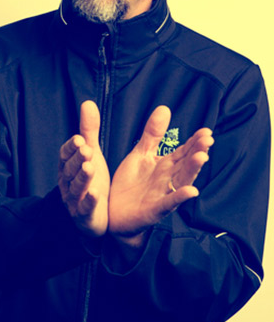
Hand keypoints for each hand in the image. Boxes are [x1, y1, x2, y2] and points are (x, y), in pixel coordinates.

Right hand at [58, 101, 109, 236]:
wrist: (95, 215)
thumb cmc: (91, 180)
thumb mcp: (91, 153)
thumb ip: (89, 130)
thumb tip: (87, 102)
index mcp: (67, 167)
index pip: (65, 156)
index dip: (71, 148)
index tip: (79, 139)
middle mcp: (67, 184)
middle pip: (69, 171)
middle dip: (76, 160)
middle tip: (87, 149)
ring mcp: (74, 201)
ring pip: (76, 189)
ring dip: (82, 178)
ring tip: (90, 167)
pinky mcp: (84, 216)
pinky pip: (85, 209)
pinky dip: (89, 202)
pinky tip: (96, 194)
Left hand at [108, 106, 212, 242]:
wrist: (114, 214)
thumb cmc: (130, 184)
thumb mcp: (141, 154)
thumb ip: (153, 134)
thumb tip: (165, 108)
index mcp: (166, 165)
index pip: (184, 151)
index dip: (195, 141)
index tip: (206, 130)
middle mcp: (168, 179)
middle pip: (186, 164)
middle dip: (197, 152)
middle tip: (208, 140)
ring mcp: (163, 194)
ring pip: (182, 181)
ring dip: (192, 170)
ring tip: (202, 158)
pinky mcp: (155, 210)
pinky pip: (169, 203)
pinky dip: (179, 197)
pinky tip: (191, 192)